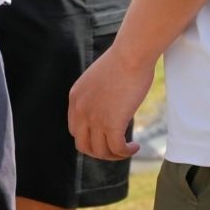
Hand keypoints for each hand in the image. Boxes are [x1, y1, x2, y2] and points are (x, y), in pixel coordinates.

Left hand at [68, 43, 148, 161]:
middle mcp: (81, 110)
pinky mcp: (112, 123)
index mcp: (75, 97)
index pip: (74, 130)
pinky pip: (117, 149)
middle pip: (83, 145)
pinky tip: (134, 147)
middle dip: (99, 151)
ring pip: (100, 151)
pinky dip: (126, 152)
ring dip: (114, 155)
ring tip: (127, 149)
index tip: (105, 136)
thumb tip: (110, 106)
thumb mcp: (100, 78)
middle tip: (115, 148)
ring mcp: (95, 118)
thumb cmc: (123, 60)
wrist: (131, 54)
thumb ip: (98, 94)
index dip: (89, 137)